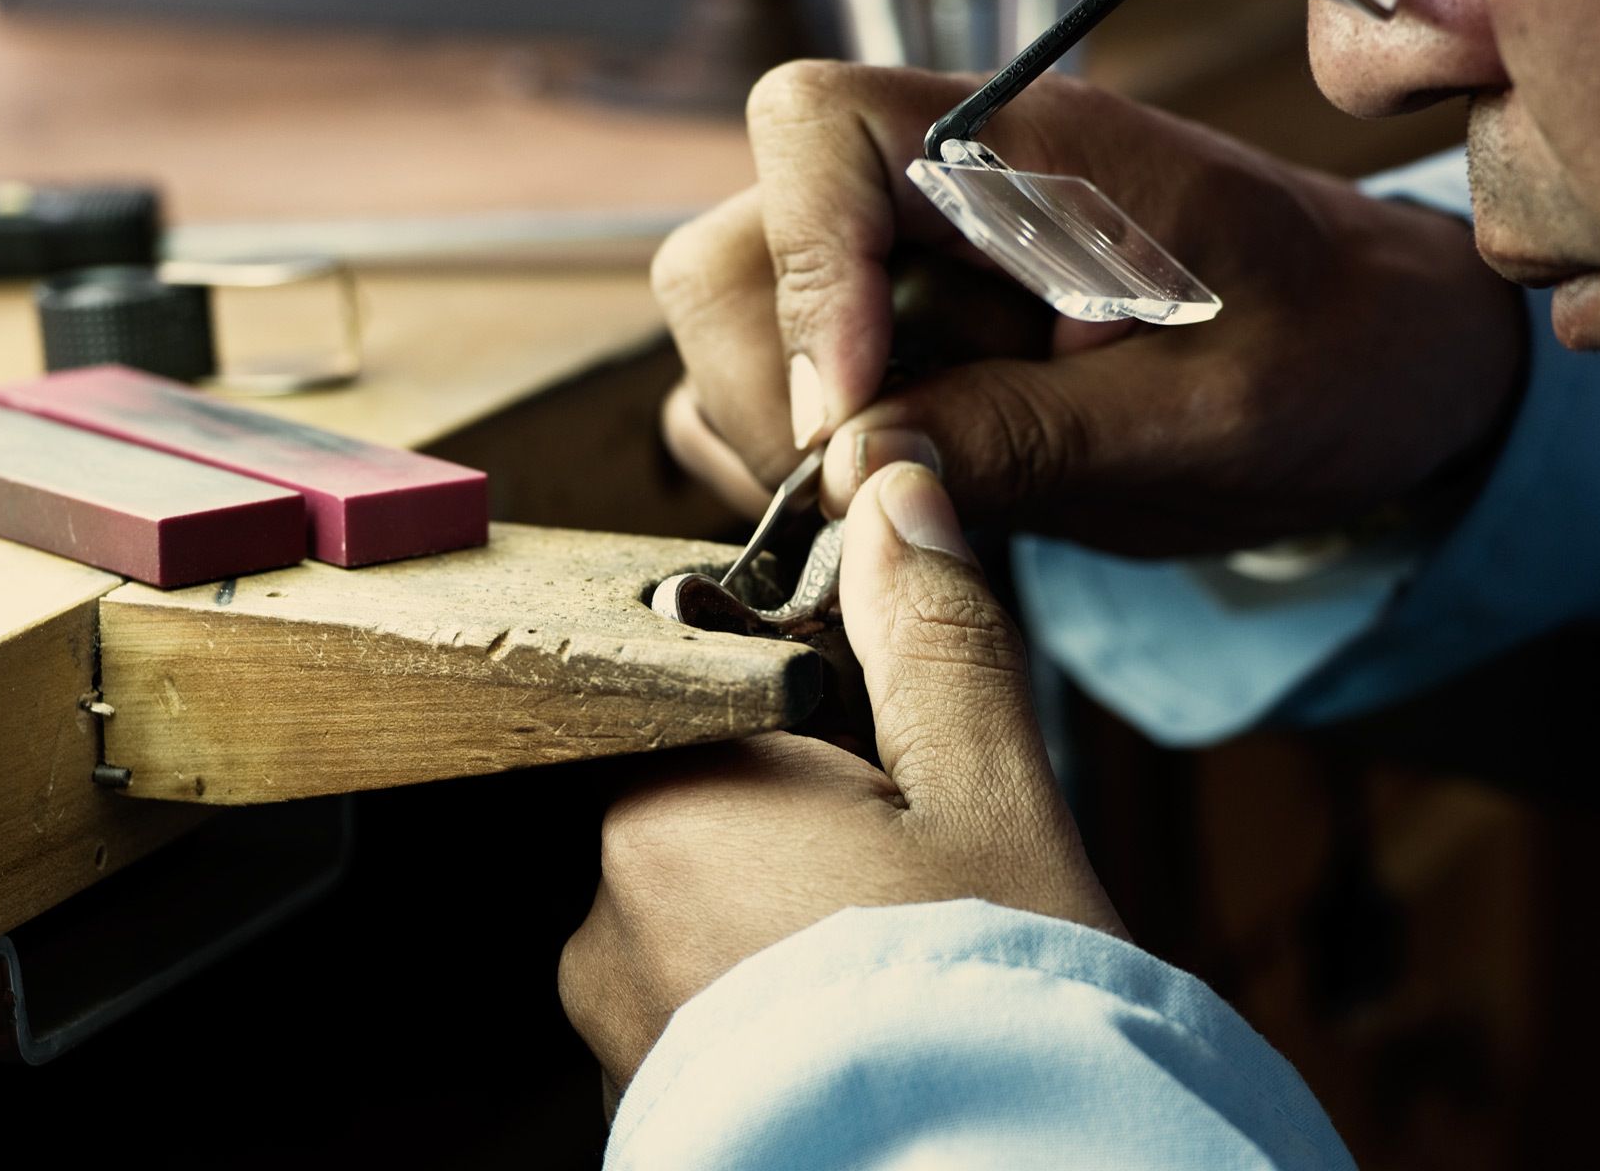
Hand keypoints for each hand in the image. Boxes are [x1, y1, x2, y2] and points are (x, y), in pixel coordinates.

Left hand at [557, 463, 1122, 1087]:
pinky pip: (704, 1002)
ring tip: (898, 962)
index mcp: (668, 806)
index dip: (815, 700)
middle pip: (710, 796)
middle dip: (809, 811)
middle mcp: (606, 914)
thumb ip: (931, 638)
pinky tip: (860, 1023)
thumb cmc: (993, 1014)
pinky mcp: (648, 1102)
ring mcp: (616, 1023)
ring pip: (706, 904)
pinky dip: (771, 996)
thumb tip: (892, 498)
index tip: (888, 746)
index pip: (712, 683)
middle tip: (921, 874)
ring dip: (789, 910)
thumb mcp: (988, 798)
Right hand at [656, 61, 1526, 553]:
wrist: (1382, 370)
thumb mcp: (1210, 419)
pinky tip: (917, 498)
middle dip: (771, 390)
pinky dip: (810, 468)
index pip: (818, 130)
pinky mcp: (901, 346)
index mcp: (1028, 150)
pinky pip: (778, 399)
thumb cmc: (1332, 362)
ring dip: (788, 441)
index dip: (803, 269)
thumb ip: (1033, 436)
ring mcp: (905, 272)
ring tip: (930, 492)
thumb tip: (851, 468)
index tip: (848, 411)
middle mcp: (939, 193)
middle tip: (871, 490)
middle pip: (733, 251)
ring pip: (734, 335)